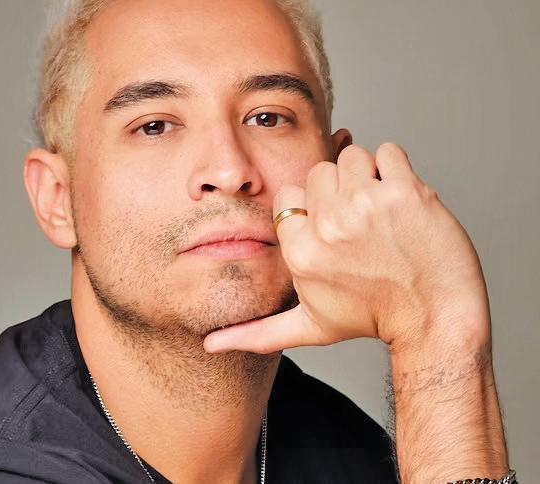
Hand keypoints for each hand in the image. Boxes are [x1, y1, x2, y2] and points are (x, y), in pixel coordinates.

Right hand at [204, 142, 489, 353]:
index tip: (337, 231)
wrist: (436, 317)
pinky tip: (401, 203)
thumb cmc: (372, 319)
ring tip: (382, 214)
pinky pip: (388, 151)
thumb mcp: (309, 327)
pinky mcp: (404, 191)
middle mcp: (328, 226)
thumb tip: (211, 346)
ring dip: (368, 178)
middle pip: (319, 173)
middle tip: (362, 225)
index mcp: (300, 253)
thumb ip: (258, 332)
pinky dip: (396, 169)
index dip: (314, 209)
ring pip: (352, 156)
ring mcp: (366, 205)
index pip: (291, 196)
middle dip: (340, 192)